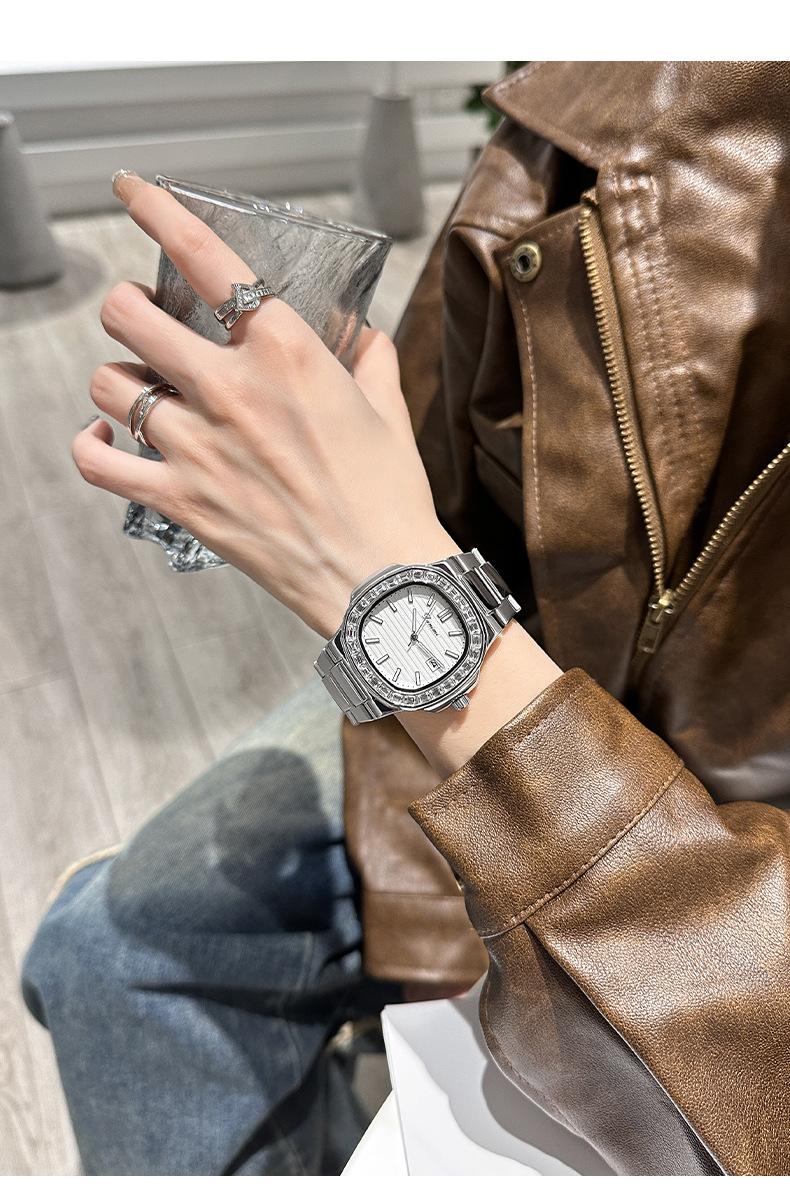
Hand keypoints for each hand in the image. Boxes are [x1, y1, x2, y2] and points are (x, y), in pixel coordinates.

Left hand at [72, 171, 457, 637]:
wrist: (382, 581)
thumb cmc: (388, 498)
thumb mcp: (387, 411)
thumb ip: (368, 359)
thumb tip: (360, 335)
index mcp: (286, 353)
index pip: (204, 259)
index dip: (156, 210)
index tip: (132, 190)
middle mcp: (232, 390)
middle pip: (129, 316)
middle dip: (127, 307)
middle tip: (141, 317)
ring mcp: (199, 447)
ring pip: (108, 384)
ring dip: (117, 380)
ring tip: (138, 389)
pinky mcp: (181, 500)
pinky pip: (99, 463)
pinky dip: (92, 447)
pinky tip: (106, 441)